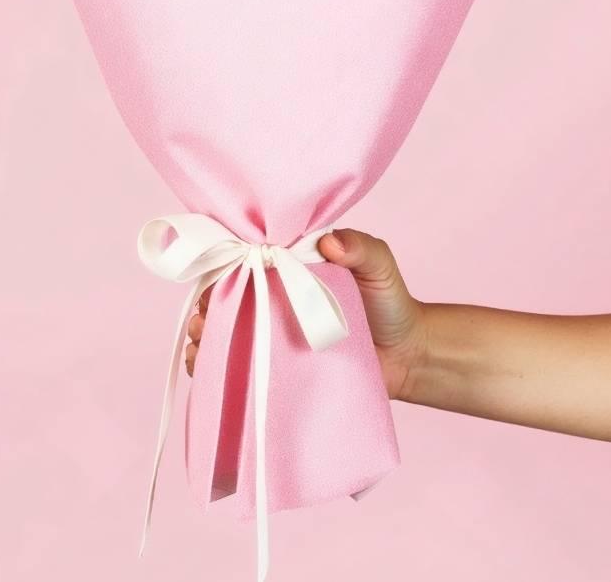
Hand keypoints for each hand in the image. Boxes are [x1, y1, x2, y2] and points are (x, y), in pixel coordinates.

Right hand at [185, 228, 426, 400]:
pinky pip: (236, 364)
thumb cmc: (390, 301)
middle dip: (206, 304)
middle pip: (224, 294)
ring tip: (202, 344)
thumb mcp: (378, 265)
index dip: (223, 263)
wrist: (408, 355)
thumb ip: (360, 247)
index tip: (216, 277)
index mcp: (289, 264)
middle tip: (205, 319)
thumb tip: (330, 242)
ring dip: (202, 334)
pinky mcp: (276, 366)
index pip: (244, 257)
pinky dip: (211, 365)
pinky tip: (202, 368)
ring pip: (222, 329)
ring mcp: (272, 331)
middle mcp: (274, 294)